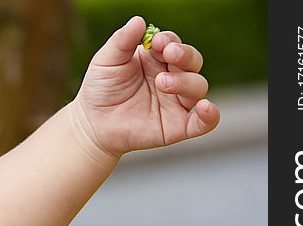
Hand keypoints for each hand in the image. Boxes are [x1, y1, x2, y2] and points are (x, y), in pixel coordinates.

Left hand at [72, 15, 219, 156]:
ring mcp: (177, 102)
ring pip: (198, 86)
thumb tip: (138, 21)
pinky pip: (203, 122)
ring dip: (186, 81)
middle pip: (193, 61)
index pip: (174, 44)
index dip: (169, 41)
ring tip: (162, 82)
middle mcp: (173, 77)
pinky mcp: (178, 127)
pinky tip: (205, 107)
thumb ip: (122, 41)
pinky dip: (210, 115)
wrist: (91, 123)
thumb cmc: (101, 88)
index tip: (156, 41)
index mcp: (157, 59)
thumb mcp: (106, 60)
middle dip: (184, 55)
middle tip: (169, 54)